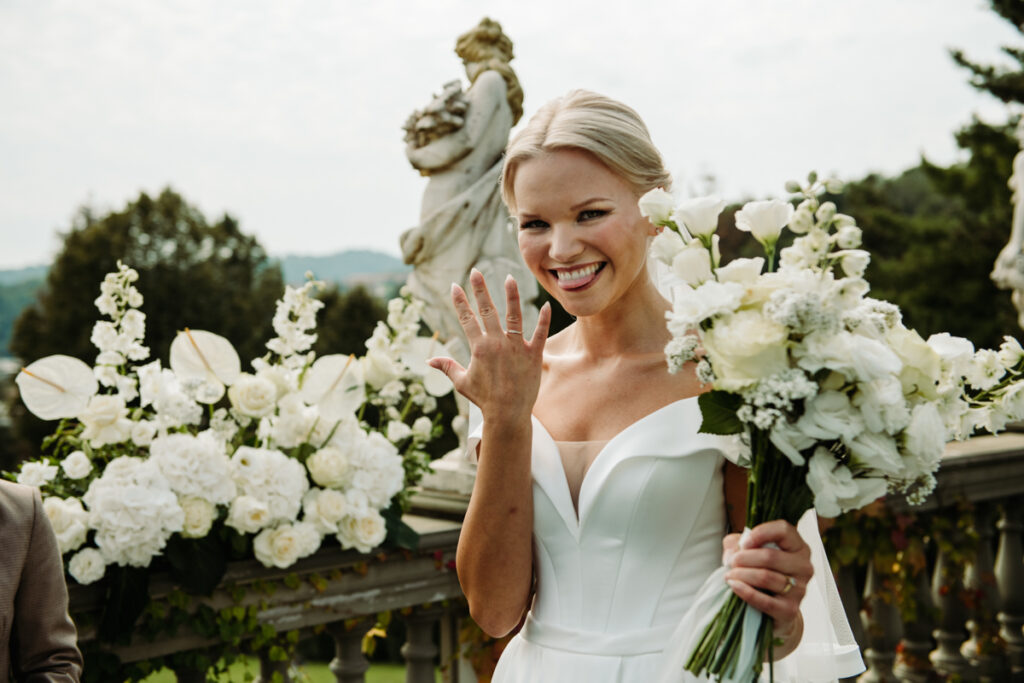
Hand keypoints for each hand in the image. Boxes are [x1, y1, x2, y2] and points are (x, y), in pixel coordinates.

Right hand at [428, 269, 550, 420]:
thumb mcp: (462, 382)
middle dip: (480, 290)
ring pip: (513, 316)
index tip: (455, 285)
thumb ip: (447, 367)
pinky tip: (547, 305)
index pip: (466, 319)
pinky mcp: (533, 354)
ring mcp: (515, 347)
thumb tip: (429, 361)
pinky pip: (539, 333)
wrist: (507, 414)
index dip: (460, 301)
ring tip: (509, 277)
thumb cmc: (484, 399)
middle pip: (487, 311)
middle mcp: (496, 343)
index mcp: (479, 348)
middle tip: (476, 271)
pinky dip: (544, 320)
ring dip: (511, 296)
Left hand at [722, 520, 811, 639]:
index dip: (760, 534)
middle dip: (743, 558)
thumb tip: (733, 551)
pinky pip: (765, 601)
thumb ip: (738, 542)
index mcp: (798, 546)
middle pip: (770, 556)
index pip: (784, 530)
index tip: (743, 543)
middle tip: (731, 563)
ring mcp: (800, 589)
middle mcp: (804, 566)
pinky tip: (734, 586)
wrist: (773, 607)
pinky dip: (745, 592)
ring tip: (729, 575)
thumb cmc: (761, 571)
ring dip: (741, 575)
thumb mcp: (750, 550)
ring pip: (766, 577)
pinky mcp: (790, 610)